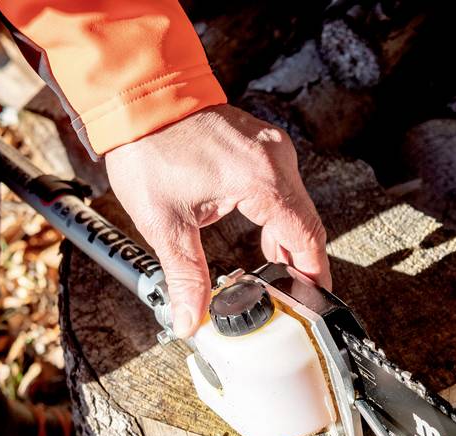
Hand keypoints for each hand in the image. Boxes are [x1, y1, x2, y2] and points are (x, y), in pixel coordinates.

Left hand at [105, 105, 329, 337]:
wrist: (139, 98)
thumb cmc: (149, 148)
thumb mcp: (166, 223)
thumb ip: (185, 276)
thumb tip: (191, 319)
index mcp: (262, 180)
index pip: (306, 237)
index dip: (314, 274)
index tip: (316, 298)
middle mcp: (276, 160)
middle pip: (307, 224)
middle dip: (301, 263)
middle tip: (293, 296)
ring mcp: (273, 149)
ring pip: (297, 207)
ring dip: (290, 241)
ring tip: (276, 274)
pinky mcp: (263, 146)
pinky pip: (285, 189)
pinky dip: (280, 217)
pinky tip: (266, 238)